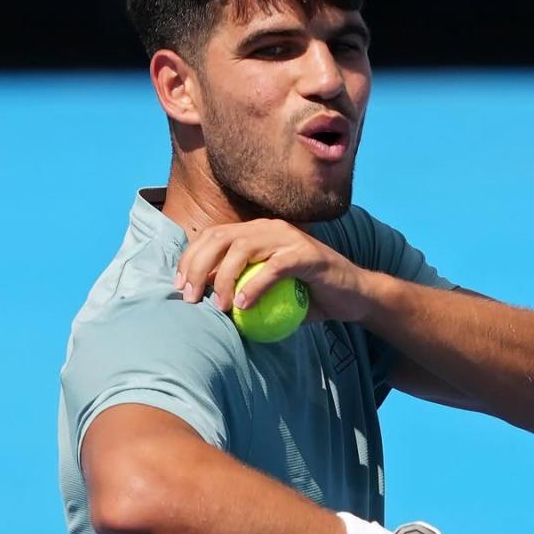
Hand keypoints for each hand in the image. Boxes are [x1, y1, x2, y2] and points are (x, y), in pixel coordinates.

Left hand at [174, 218, 372, 323]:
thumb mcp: (270, 292)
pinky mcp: (307, 254)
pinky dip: (255, 286)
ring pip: (243, 248)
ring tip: (219, 306)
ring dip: (224, 278)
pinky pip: (274, 267)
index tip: (179, 285)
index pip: (213, 236)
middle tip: (190, 297)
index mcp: (257, 232)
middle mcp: (270, 228)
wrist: (354, 296)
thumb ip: (242, 290)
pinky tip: (243, 305)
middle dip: (198, 267)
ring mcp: (289, 238)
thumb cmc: (310, 296)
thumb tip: (206, 305)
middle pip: (221, 238)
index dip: (191, 258)